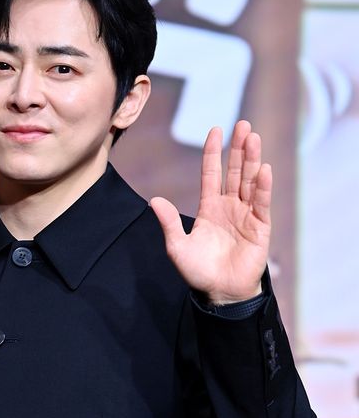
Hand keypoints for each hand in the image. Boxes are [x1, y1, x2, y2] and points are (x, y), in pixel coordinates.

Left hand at [149, 120, 270, 303]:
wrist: (220, 294)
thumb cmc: (199, 272)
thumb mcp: (178, 247)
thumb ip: (169, 223)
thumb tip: (154, 200)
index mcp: (209, 208)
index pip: (211, 173)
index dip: (213, 152)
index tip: (216, 130)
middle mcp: (230, 207)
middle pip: (235, 172)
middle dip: (239, 148)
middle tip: (243, 124)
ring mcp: (247, 215)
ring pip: (250, 182)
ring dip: (252, 160)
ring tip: (254, 138)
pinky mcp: (260, 228)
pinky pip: (261, 204)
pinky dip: (263, 188)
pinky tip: (263, 170)